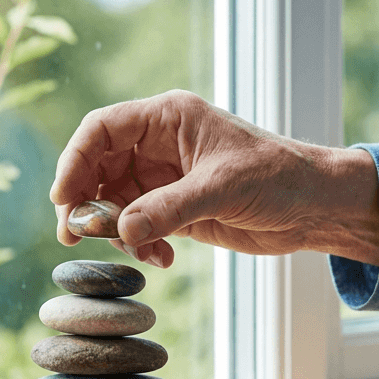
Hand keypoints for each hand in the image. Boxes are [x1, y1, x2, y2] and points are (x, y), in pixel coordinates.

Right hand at [49, 90, 378, 267]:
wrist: (314, 207)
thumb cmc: (278, 177)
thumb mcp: (222, 188)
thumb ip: (169, 208)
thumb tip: (120, 230)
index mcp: (168, 118)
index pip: (102, 129)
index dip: (75, 160)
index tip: (64, 199)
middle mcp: (159, 145)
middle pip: (97, 166)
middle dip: (85, 201)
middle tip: (75, 236)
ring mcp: (164, 178)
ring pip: (112, 200)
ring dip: (113, 229)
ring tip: (133, 250)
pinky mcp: (173, 208)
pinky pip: (135, 225)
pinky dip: (138, 244)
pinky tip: (161, 259)